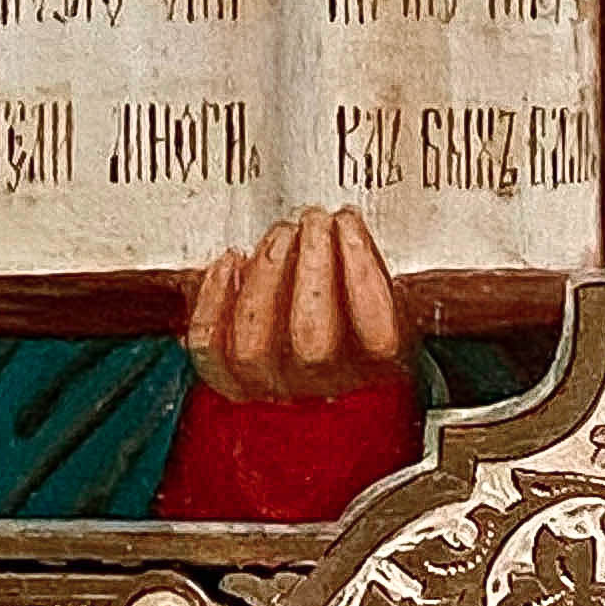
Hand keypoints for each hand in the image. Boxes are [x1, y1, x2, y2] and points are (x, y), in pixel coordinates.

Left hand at [184, 205, 411, 402]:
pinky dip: (215, 299)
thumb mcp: (385, 293)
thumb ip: (388, 276)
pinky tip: (232, 260)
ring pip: (254, 349)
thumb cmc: (344, 307)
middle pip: (312, 343)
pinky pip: (210, 348)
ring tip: (280, 234)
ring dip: (266, 279)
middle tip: (312, 220)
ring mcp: (270, 385)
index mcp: (372, 366)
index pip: (377, 338)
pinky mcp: (227, 378)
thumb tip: (394, 236)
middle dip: (312, 267)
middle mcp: (321, 384)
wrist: (294, 348)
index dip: (361, 274)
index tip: (348, 222)